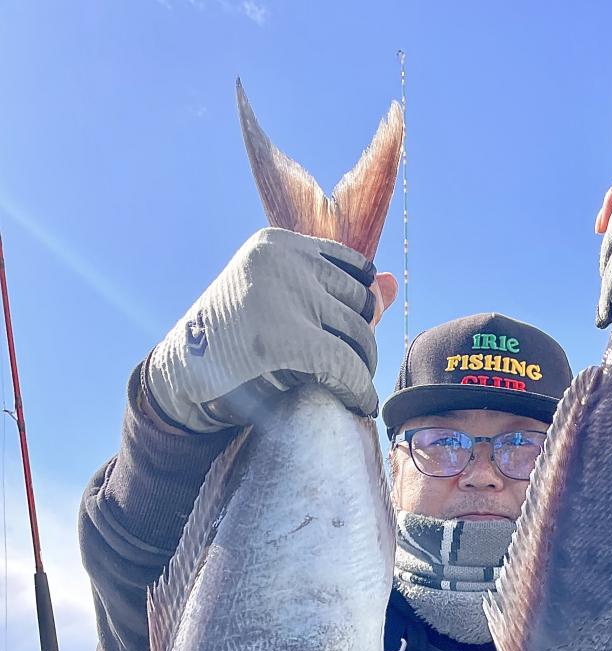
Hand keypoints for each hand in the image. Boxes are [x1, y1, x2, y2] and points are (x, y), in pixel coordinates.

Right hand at [145, 228, 397, 430]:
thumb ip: (336, 293)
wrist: (178, 381)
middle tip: (349, 373)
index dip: (358, 310)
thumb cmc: (233, 345)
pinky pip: (347, 366)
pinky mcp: (284, 341)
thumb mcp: (283, 305)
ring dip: (362, 370)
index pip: (353, 268)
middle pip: (360, 303)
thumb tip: (392, 283)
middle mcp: (282, 262)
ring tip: (349, 389)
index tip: (344, 338)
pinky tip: (357, 404)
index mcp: (277, 244)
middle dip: (362, 342)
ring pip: (359, 336)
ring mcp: (282, 298)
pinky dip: (359, 390)